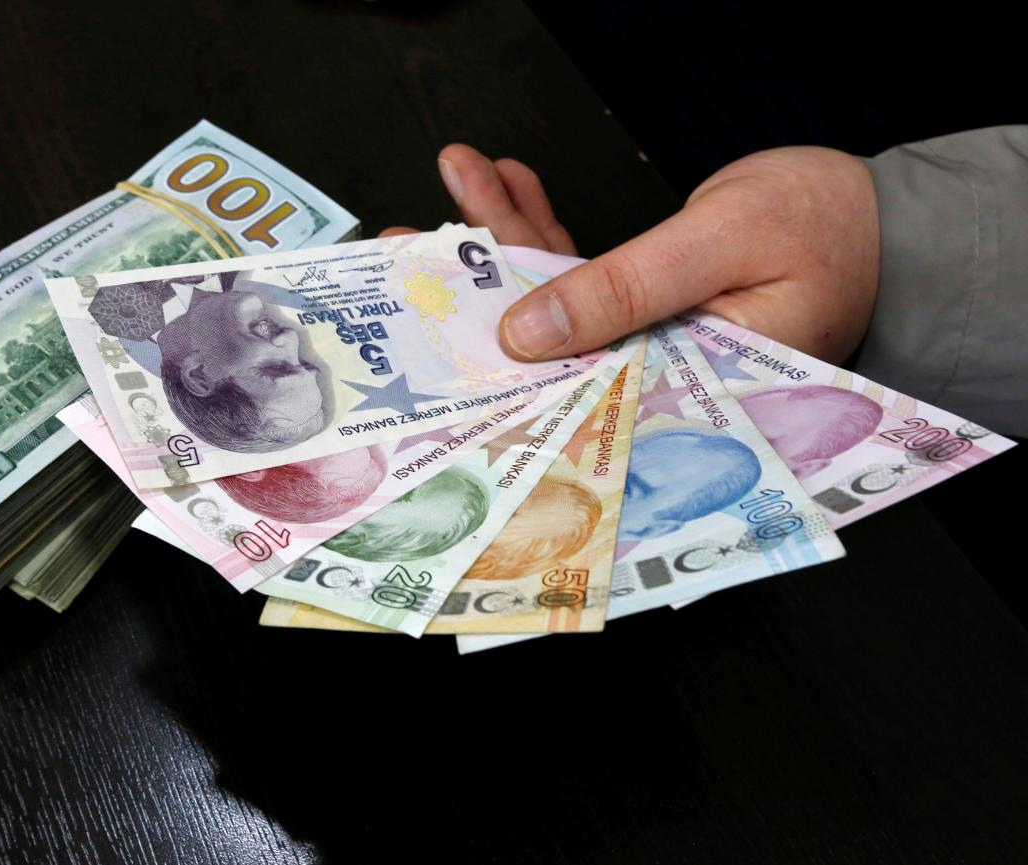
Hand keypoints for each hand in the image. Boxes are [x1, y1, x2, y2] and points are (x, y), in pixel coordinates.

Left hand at [383, 143, 879, 363]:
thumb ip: (623, 290)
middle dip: (472, 291)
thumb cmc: (829, 231)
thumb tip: (525, 331)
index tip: (424, 325)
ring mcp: (642, 339)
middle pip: (538, 343)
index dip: (485, 361)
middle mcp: (645, 377)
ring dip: (499, 238)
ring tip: (452, 186)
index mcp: (668, 397)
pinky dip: (541, 228)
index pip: (559, 392)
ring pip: (550, 297)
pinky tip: (505, 185)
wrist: (884, 220)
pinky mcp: (644, 303)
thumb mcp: (721, 247)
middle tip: (404, 253)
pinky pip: (578, 270)